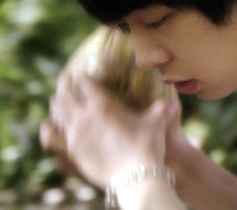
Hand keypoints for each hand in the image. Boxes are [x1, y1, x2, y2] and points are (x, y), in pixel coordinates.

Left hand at [48, 71, 175, 187]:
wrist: (136, 179)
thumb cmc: (148, 146)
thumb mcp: (156, 123)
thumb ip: (161, 109)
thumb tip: (172, 101)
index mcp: (103, 106)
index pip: (84, 82)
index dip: (81, 74)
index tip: (81, 70)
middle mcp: (85, 118)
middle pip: (65, 93)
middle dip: (64, 83)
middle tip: (65, 76)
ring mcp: (76, 135)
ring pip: (57, 112)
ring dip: (56, 101)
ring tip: (57, 96)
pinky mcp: (73, 152)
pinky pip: (53, 135)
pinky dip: (51, 126)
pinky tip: (51, 124)